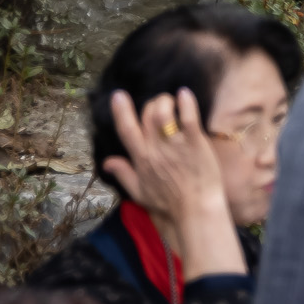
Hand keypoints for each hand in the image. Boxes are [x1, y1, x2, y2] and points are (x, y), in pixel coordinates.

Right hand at [102, 89, 247, 279]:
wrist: (194, 209)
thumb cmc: (168, 203)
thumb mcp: (139, 192)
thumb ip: (123, 173)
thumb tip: (107, 161)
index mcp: (141, 159)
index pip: (126, 130)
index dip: (121, 111)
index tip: (118, 95)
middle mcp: (155, 149)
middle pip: (147, 114)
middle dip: (153, 103)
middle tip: (161, 105)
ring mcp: (175, 144)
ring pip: (164, 111)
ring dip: (167, 101)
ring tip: (174, 101)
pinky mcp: (196, 142)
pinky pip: (189, 116)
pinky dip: (186, 102)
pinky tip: (185, 94)